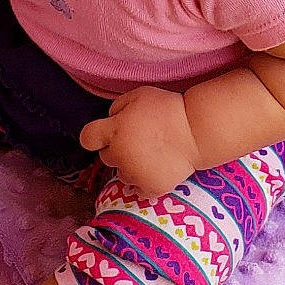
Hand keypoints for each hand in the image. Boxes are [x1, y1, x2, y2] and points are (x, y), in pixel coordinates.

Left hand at [78, 87, 201, 196]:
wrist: (196, 130)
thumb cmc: (167, 109)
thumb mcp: (138, 95)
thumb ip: (116, 107)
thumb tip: (110, 121)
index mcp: (114, 131)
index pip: (88, 138)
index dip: (95, 136)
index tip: (104, 135)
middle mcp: (120, 155)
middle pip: (106, 157)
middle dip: (117, 149)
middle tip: (139, 141)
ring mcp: (134, 174)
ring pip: (121, 174)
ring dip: (130, 167)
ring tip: (151, 155)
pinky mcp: (150, 188)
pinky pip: (137, 189)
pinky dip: (144, 181)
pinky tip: (156, 168)